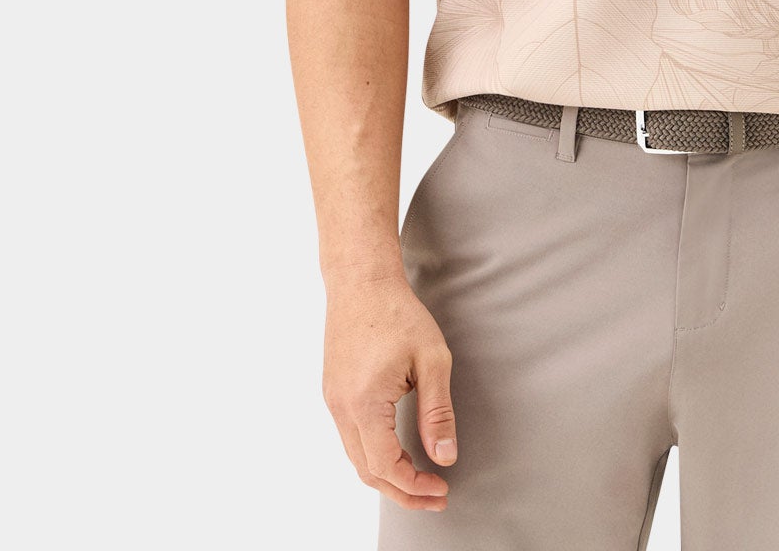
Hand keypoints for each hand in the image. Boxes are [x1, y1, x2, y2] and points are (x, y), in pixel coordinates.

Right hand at [322, 271, 458, 511]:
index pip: (386, 467)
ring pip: (356, 457)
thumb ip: (438, 412)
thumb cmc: (398, 313)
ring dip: (387, 476)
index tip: (441, 488)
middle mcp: (341, 408)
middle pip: (367, 471)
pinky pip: (351, 437)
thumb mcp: (431, 360)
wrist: (361, 280)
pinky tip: (398, 452)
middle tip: (435, 497)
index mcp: (364, 404)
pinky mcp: (334, 391)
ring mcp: (333, 401)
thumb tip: (444, 456)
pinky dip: (374, 454)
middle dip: (402, 492)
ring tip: (420, 480)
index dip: (414, 486)